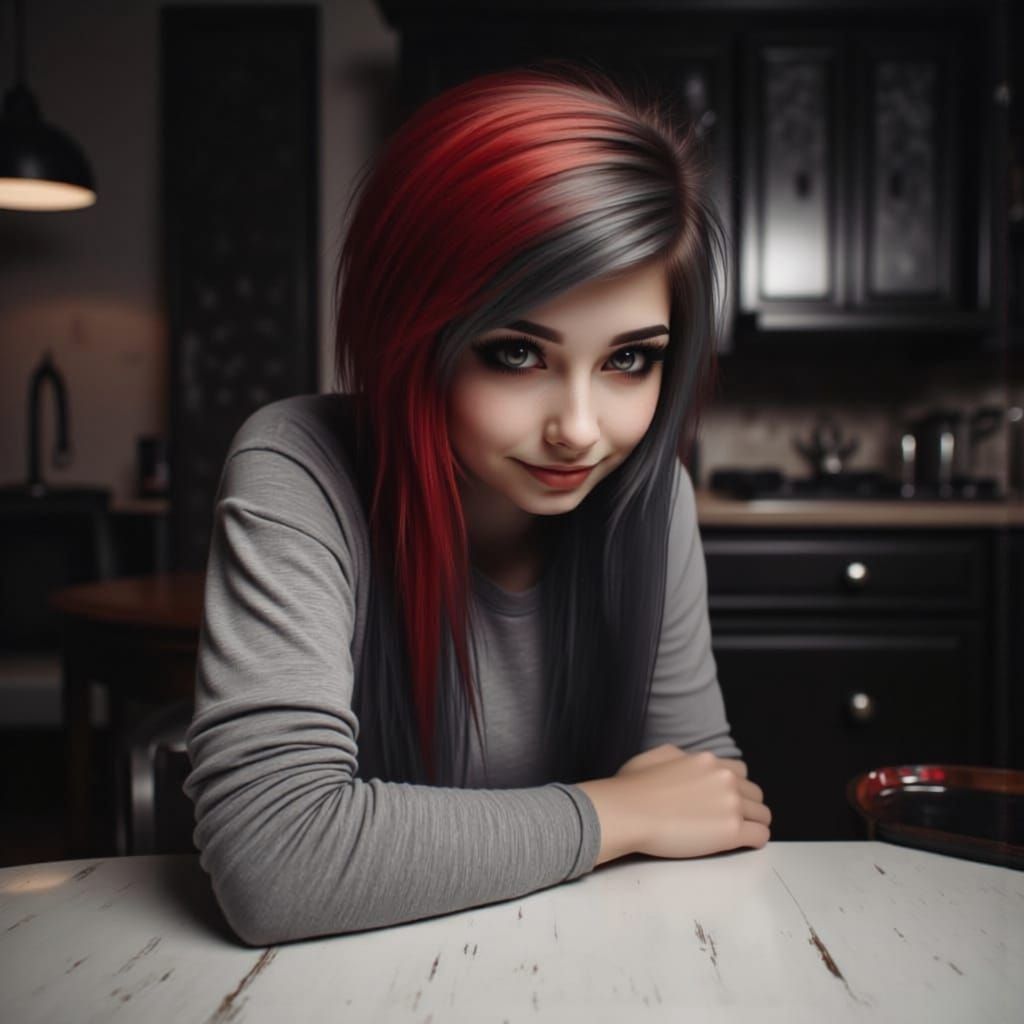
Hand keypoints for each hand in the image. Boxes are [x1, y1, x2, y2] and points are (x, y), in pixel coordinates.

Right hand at [577, 743, 771, 864]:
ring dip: (753, 824)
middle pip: (755, 794)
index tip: (725, 801)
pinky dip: (754, 841)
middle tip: (731, 820)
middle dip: (747, 806)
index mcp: (708, 760)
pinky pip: (761, 837)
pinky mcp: (731, 831)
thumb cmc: (633, 787)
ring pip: (763, 815)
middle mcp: (724, 778)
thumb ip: (681, 757)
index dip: (734, 788)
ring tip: (737, 835)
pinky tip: (740, 845)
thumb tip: (687, 762)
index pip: (740, 772)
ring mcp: (731, 804)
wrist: (628, 812)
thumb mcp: (656, 756)